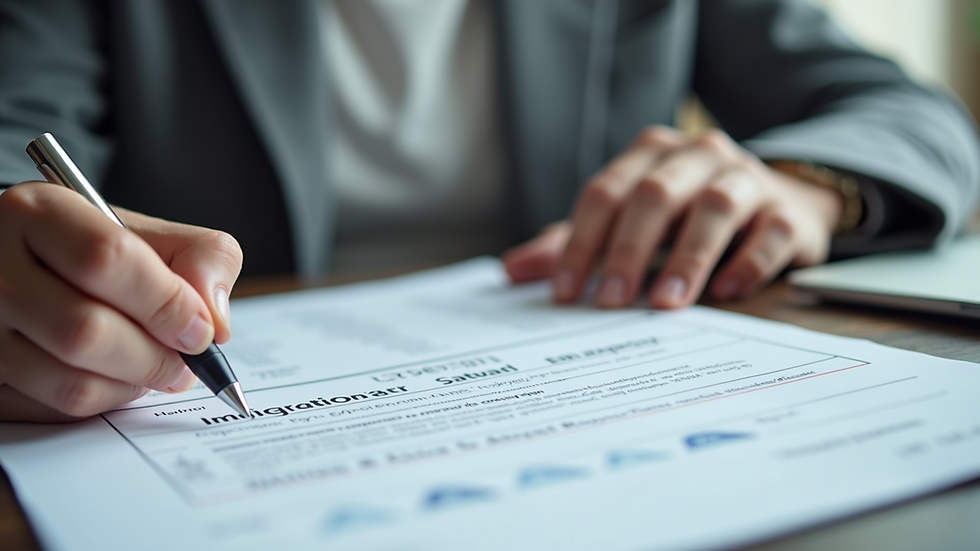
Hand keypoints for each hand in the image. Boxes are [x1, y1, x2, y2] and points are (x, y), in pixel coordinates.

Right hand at [0, 182, 242, 421]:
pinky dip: (102, 402)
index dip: (166, 302)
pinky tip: (115, 378)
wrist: (23, 264)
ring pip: (69, 383)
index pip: (105, 259)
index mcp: (36, 212)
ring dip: (132, 386)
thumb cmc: (94, 250)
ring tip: (154, 367)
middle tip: (185, 361)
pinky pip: (53, 412)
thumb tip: (215, 323)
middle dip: (155, 358)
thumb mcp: (149, 232)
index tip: (200, 328)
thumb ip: (202, 259)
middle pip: (84, 331)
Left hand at [504, 127, 842, 307]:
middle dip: (627, 250)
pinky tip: (726, 292)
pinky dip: (748, 262)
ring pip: (715, 206)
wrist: (781, 203)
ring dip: (687, 257)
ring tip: (665, 304)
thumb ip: (572, 244)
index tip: (565, 292)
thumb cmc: (686, 218)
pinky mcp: (790, 211)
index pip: (605, 192)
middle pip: (655, 194)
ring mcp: (748, 179)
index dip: (581, 243)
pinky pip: (772, 231)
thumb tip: (511, 271)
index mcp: (651, 154)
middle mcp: (699, 156)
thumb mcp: (627, 225)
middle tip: (609, 302)